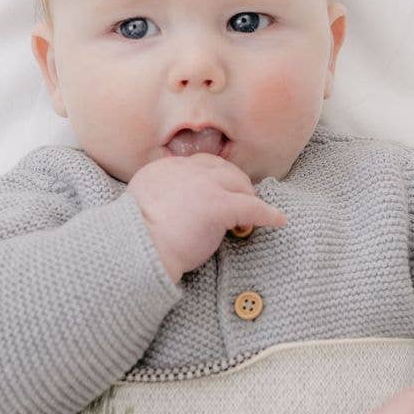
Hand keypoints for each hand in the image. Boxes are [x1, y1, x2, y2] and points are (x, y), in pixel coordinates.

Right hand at [128, 153, 287, 284]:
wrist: (136, 249)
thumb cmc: (136, 238)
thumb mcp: (141, 205)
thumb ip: (161, 198)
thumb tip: (178, 209)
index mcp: (165, 169)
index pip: (198, 164)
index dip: (213, 176)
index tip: (220, 187)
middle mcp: (186, 170)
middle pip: (222, 168)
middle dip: (235, 182)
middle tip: (242, 199)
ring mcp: (204, 185)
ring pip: (238, 183)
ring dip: (249, 195)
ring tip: (256, 209)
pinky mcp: (219, 206)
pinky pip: (252, 207)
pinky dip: (267, 214)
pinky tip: (277, 220)